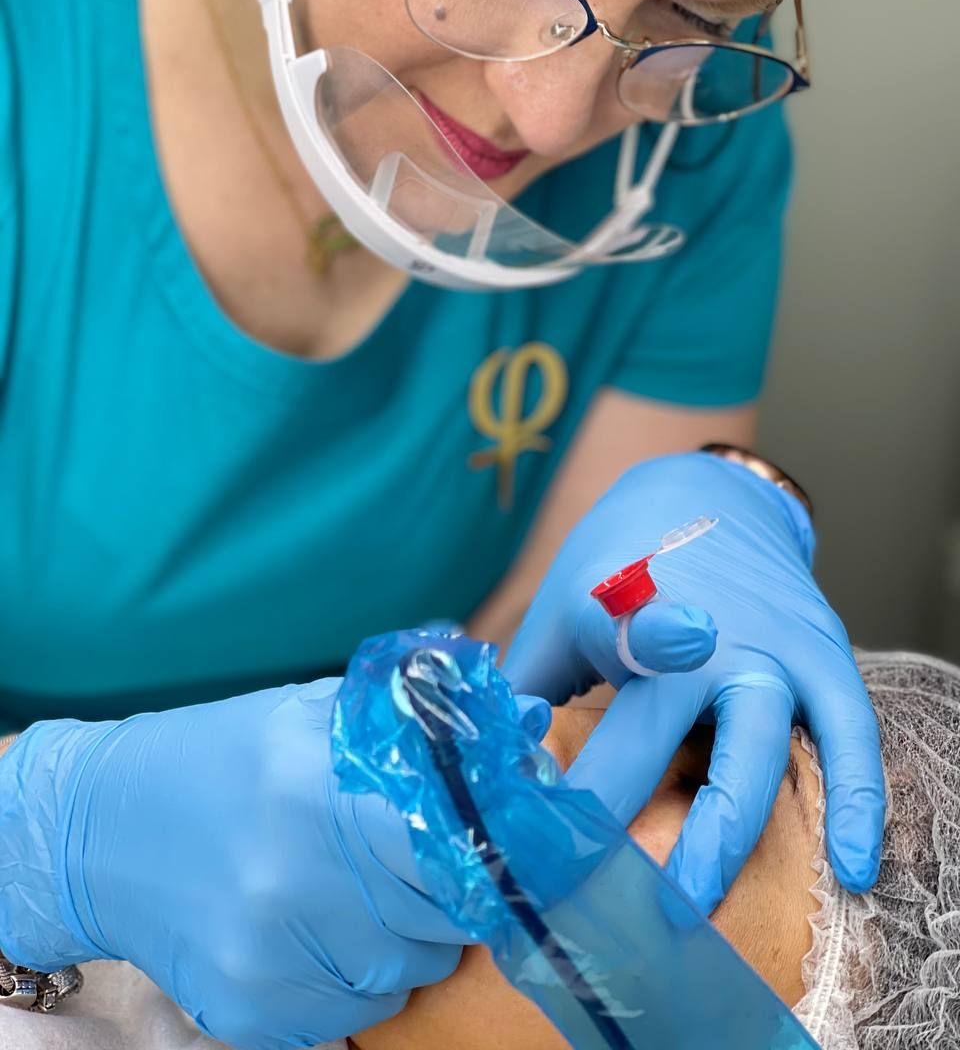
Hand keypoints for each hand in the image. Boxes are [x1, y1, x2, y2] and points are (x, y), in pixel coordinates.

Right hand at [0, 680, 545, 1048]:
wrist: (102, 834)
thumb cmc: (218, 759)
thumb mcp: (308, 715)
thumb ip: (408, 727)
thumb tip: (518, 725)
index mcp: (317, 790)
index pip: (458, 844)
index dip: (492, 846)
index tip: (507, 843)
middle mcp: (296, 880)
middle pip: (446, 916)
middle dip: (451, 891)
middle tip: (418, 861)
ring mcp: (272, 957)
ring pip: (413, 971)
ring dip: (410, 936)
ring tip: (357, 890)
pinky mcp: (253, 1013)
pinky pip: (361, 1015)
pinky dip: (362, 979)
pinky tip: (318, 931)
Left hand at [502, 451, 884, 914]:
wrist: (707, 493)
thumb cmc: (619, 563)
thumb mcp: (560, 609)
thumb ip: (526, 685)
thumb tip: (483, 772)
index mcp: (619, 608)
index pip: (587, 675)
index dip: (556, 759)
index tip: (533, 799)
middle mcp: (698, 629)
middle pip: (656, 732)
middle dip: (616, 816)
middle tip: (583, 898)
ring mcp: (767, 645)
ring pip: (753, 748)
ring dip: (719, 835)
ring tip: (686, 907)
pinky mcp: (821, 653)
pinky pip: (849, 732)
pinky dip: (859, 800)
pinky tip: (852, 868)